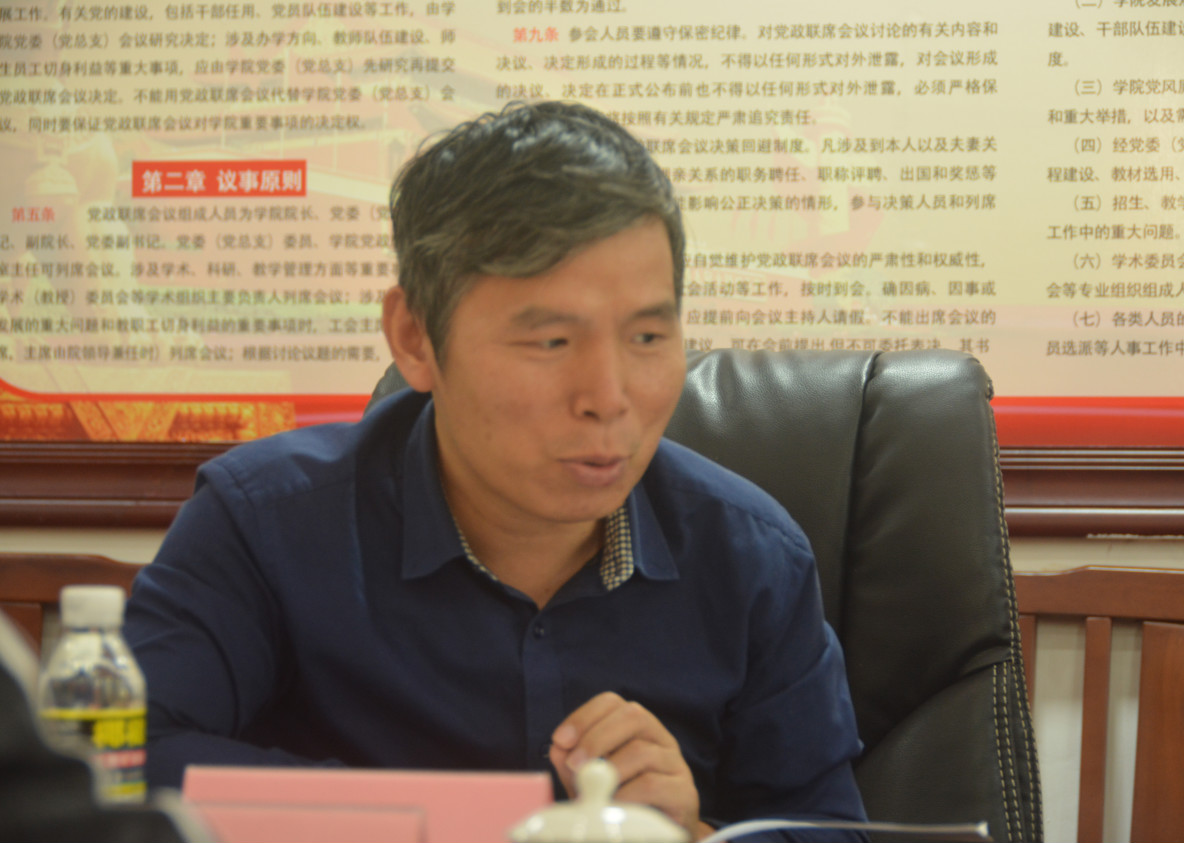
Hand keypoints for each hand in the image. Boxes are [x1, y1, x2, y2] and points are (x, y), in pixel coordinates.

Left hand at [549, 691, 712, 839]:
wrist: (656, 838)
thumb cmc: (622, 805)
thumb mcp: (592, 782)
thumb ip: (574, 764)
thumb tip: (559, 747)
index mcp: (637, 729)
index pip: (612, 702)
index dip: (584, 716)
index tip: (561, 739)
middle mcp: (660, 739)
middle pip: (633, 715)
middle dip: (596, 737)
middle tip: (574, 764)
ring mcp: (675, 764)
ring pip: (642, 750)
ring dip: (609, 769)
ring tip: (591, 790)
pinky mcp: (684, 793)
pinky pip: (653, 784)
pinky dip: (625, 794)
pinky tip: (611, 805)